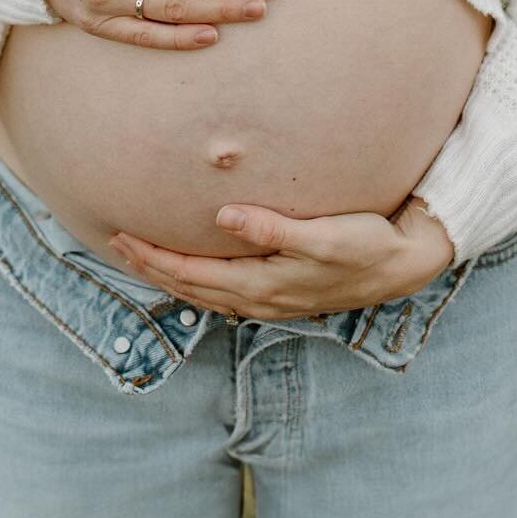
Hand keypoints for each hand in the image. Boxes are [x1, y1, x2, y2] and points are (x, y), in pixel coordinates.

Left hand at [107, 196, 456, 320]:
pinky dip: (198, 281)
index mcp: (265, 285)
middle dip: (152, 267)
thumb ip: (274, 228)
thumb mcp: (324, 235)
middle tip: (114, 242)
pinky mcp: (282, 291)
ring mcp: (271, 300)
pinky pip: (224, 291)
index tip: (122, 237)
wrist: (402, 266)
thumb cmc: (365, 244)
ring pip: (206, 293)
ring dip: (170, 275)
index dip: (155, 258)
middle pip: (192, 287)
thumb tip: (224, 217)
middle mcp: (261, 299)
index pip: (194, 275)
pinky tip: (193, 269)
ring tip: (140, 255)